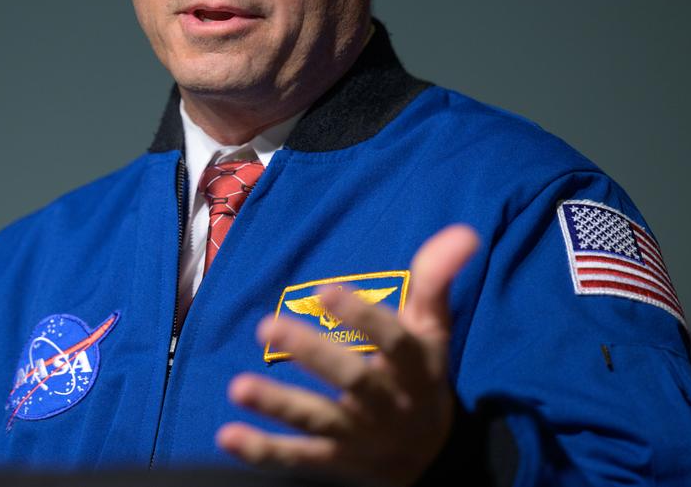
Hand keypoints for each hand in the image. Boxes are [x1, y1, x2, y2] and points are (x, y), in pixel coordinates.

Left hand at [216, 224, 480, 485]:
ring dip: (278, 404)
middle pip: (352, 379)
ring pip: (318, 419)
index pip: (393, 340)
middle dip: (312, 353)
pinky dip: (261, 450)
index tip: (326, 290)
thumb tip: (464, 232)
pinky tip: (227, 436)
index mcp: (414, 367)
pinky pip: (296, 456)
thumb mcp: (432, 329)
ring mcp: (358, 435)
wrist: (428, 456)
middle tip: (267, 325)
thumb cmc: (419, 374)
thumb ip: (436, 280)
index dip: (362, 318)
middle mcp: (387, 403)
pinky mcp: (332, 459)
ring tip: (238, 386)